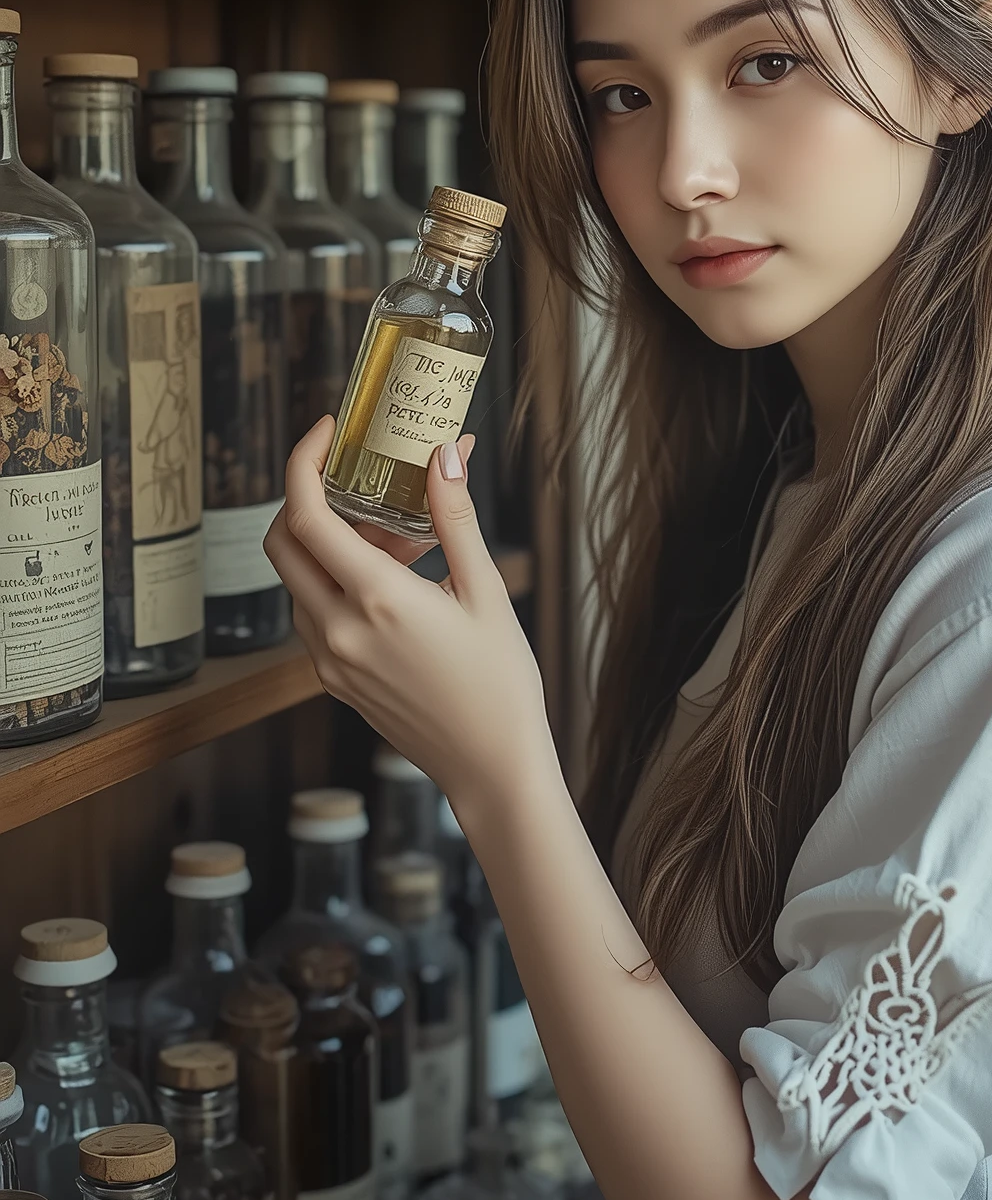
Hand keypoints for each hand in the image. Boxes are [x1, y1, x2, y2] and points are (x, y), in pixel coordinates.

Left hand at [264, 418, 558, 837]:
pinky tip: (393, 579)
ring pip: (298, 579)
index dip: (304, 462)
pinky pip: (315, 614)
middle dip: (307, 497)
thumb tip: (444, 454)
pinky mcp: (335, 681)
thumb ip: (454, 518)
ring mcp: (330, 660)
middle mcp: (338, 631)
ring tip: (399, 535)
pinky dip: (337, 582)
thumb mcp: (485, 591)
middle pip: (282, 542)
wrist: (492, 768)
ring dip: (328, 543)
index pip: (306, 515)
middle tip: (354, 477)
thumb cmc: (501, 685)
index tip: (327, 432)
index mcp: (376, 601)